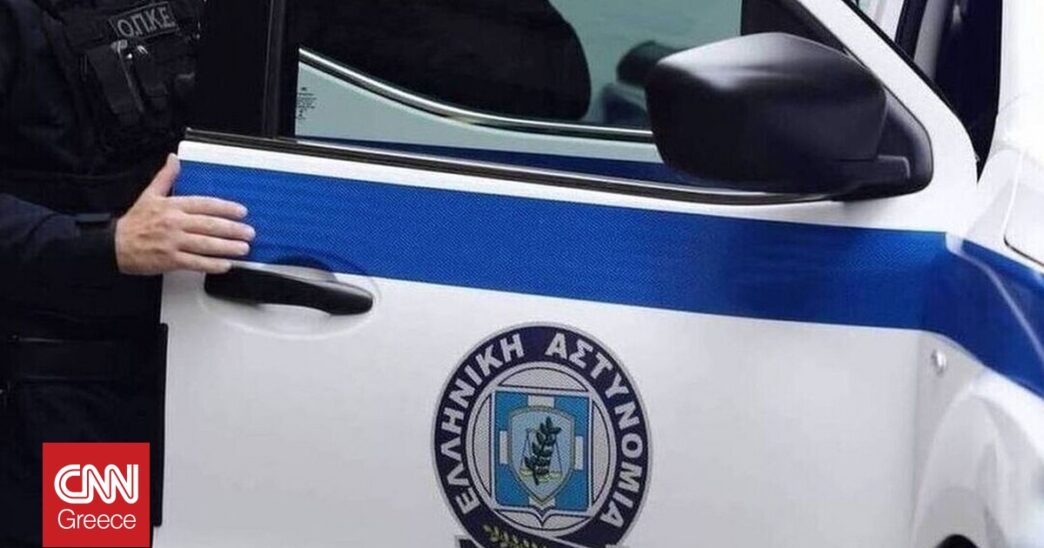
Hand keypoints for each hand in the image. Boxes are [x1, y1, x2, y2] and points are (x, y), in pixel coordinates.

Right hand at [115, 154, 254, 274]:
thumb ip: (166, 177)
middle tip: (249, 232)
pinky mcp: (170, 260)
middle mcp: (174, 223)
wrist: (115, 245)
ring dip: (227, 247)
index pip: (204, 204)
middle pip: (209, 225)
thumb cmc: (134, 222)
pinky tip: (225, 265)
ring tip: (243, 248)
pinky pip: (195, 262)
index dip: (225, 208)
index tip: (241, 211)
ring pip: (205, 244)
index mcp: (172, 206)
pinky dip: (211, 264)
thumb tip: (174, 159)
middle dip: (232, 229)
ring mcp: (173, 242)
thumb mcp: (149, 195)